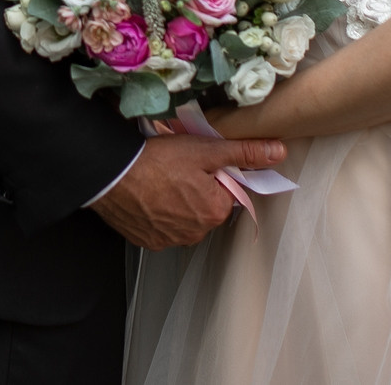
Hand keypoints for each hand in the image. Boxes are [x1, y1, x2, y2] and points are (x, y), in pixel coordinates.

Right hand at [88, 134, 285, 249]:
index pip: (226, 193)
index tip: (196, 164)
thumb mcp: (206, 150)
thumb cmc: (158, 160)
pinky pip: (163, 228)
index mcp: (215, 211)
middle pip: (206, 209)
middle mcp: (196, 233)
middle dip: (196, 192)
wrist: (111, 175)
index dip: (214, 176)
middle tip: (177, 170)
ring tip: (160, 181)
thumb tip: (279, 153)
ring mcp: (170, 240)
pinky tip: (148, 197)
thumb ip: (245, 153)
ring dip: (178, 204)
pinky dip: (159, 215)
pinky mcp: (149, 242)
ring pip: (185, 220)